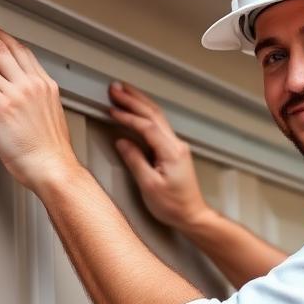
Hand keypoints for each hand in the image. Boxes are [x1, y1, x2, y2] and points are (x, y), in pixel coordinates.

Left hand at [0, 11, 79, 190]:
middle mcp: (32, 84)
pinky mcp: (0, 105)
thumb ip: (36, 104)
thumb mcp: (49, 119)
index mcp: (46, 86)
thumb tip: (21, 103)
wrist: (53, 169)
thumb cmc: (50, 154)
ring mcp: (17, 92)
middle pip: (3, 46)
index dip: (2, 35)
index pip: (21, 51)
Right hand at [108, 82, 212, 230]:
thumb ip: (135, 160)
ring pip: (157, 117)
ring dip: (140, 103)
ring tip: (124, 93)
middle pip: (153, 114)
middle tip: (116, 89)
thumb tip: (122, 143)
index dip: (128, 116)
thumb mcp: (149, 185)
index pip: (146, 126)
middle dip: (133, 99)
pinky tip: (137, 111)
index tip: (112, 110)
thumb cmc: (174, 205)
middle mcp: (176, 145)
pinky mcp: (174, 151)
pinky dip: (145, 114)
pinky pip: (159, 125)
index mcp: (171, 151)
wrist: (191, 215)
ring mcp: (176, 146)